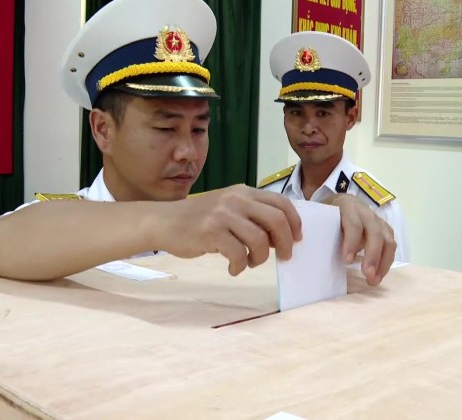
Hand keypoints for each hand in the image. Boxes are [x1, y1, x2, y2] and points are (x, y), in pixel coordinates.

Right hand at [158, 185, 301, 275]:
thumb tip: (281, 238)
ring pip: (260, 240)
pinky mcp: (211, 232)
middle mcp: (235, 199)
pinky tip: (233, 269)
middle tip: (284, 257)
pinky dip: (240, 266)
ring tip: (250, 263)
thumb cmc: (198, 220)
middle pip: (276, 220)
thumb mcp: (228, 210)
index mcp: (243, 192)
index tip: (297, 239)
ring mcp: (223, 215)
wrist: (164, 221)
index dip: (295, 222)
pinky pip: (238, 254)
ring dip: (260, 258)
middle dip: (286, 243)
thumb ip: (253, 218)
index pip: (281, 202)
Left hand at [322, 194, 395, 285]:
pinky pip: (391, 246)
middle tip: (368, 276)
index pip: (353, 225)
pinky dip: (386, 261)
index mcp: (348, 208)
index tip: (347, 262)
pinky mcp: (385, 230)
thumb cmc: (329, 215)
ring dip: (383, 262)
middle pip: (375, 233)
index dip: (352, 243)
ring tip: (374, 280)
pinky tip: (378, 274)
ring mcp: (379, 221)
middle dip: (373, 256)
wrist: (342, 201)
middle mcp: (366, 213)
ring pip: (388, 240)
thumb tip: (317, 259)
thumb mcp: (324, 219)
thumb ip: (323, 234)